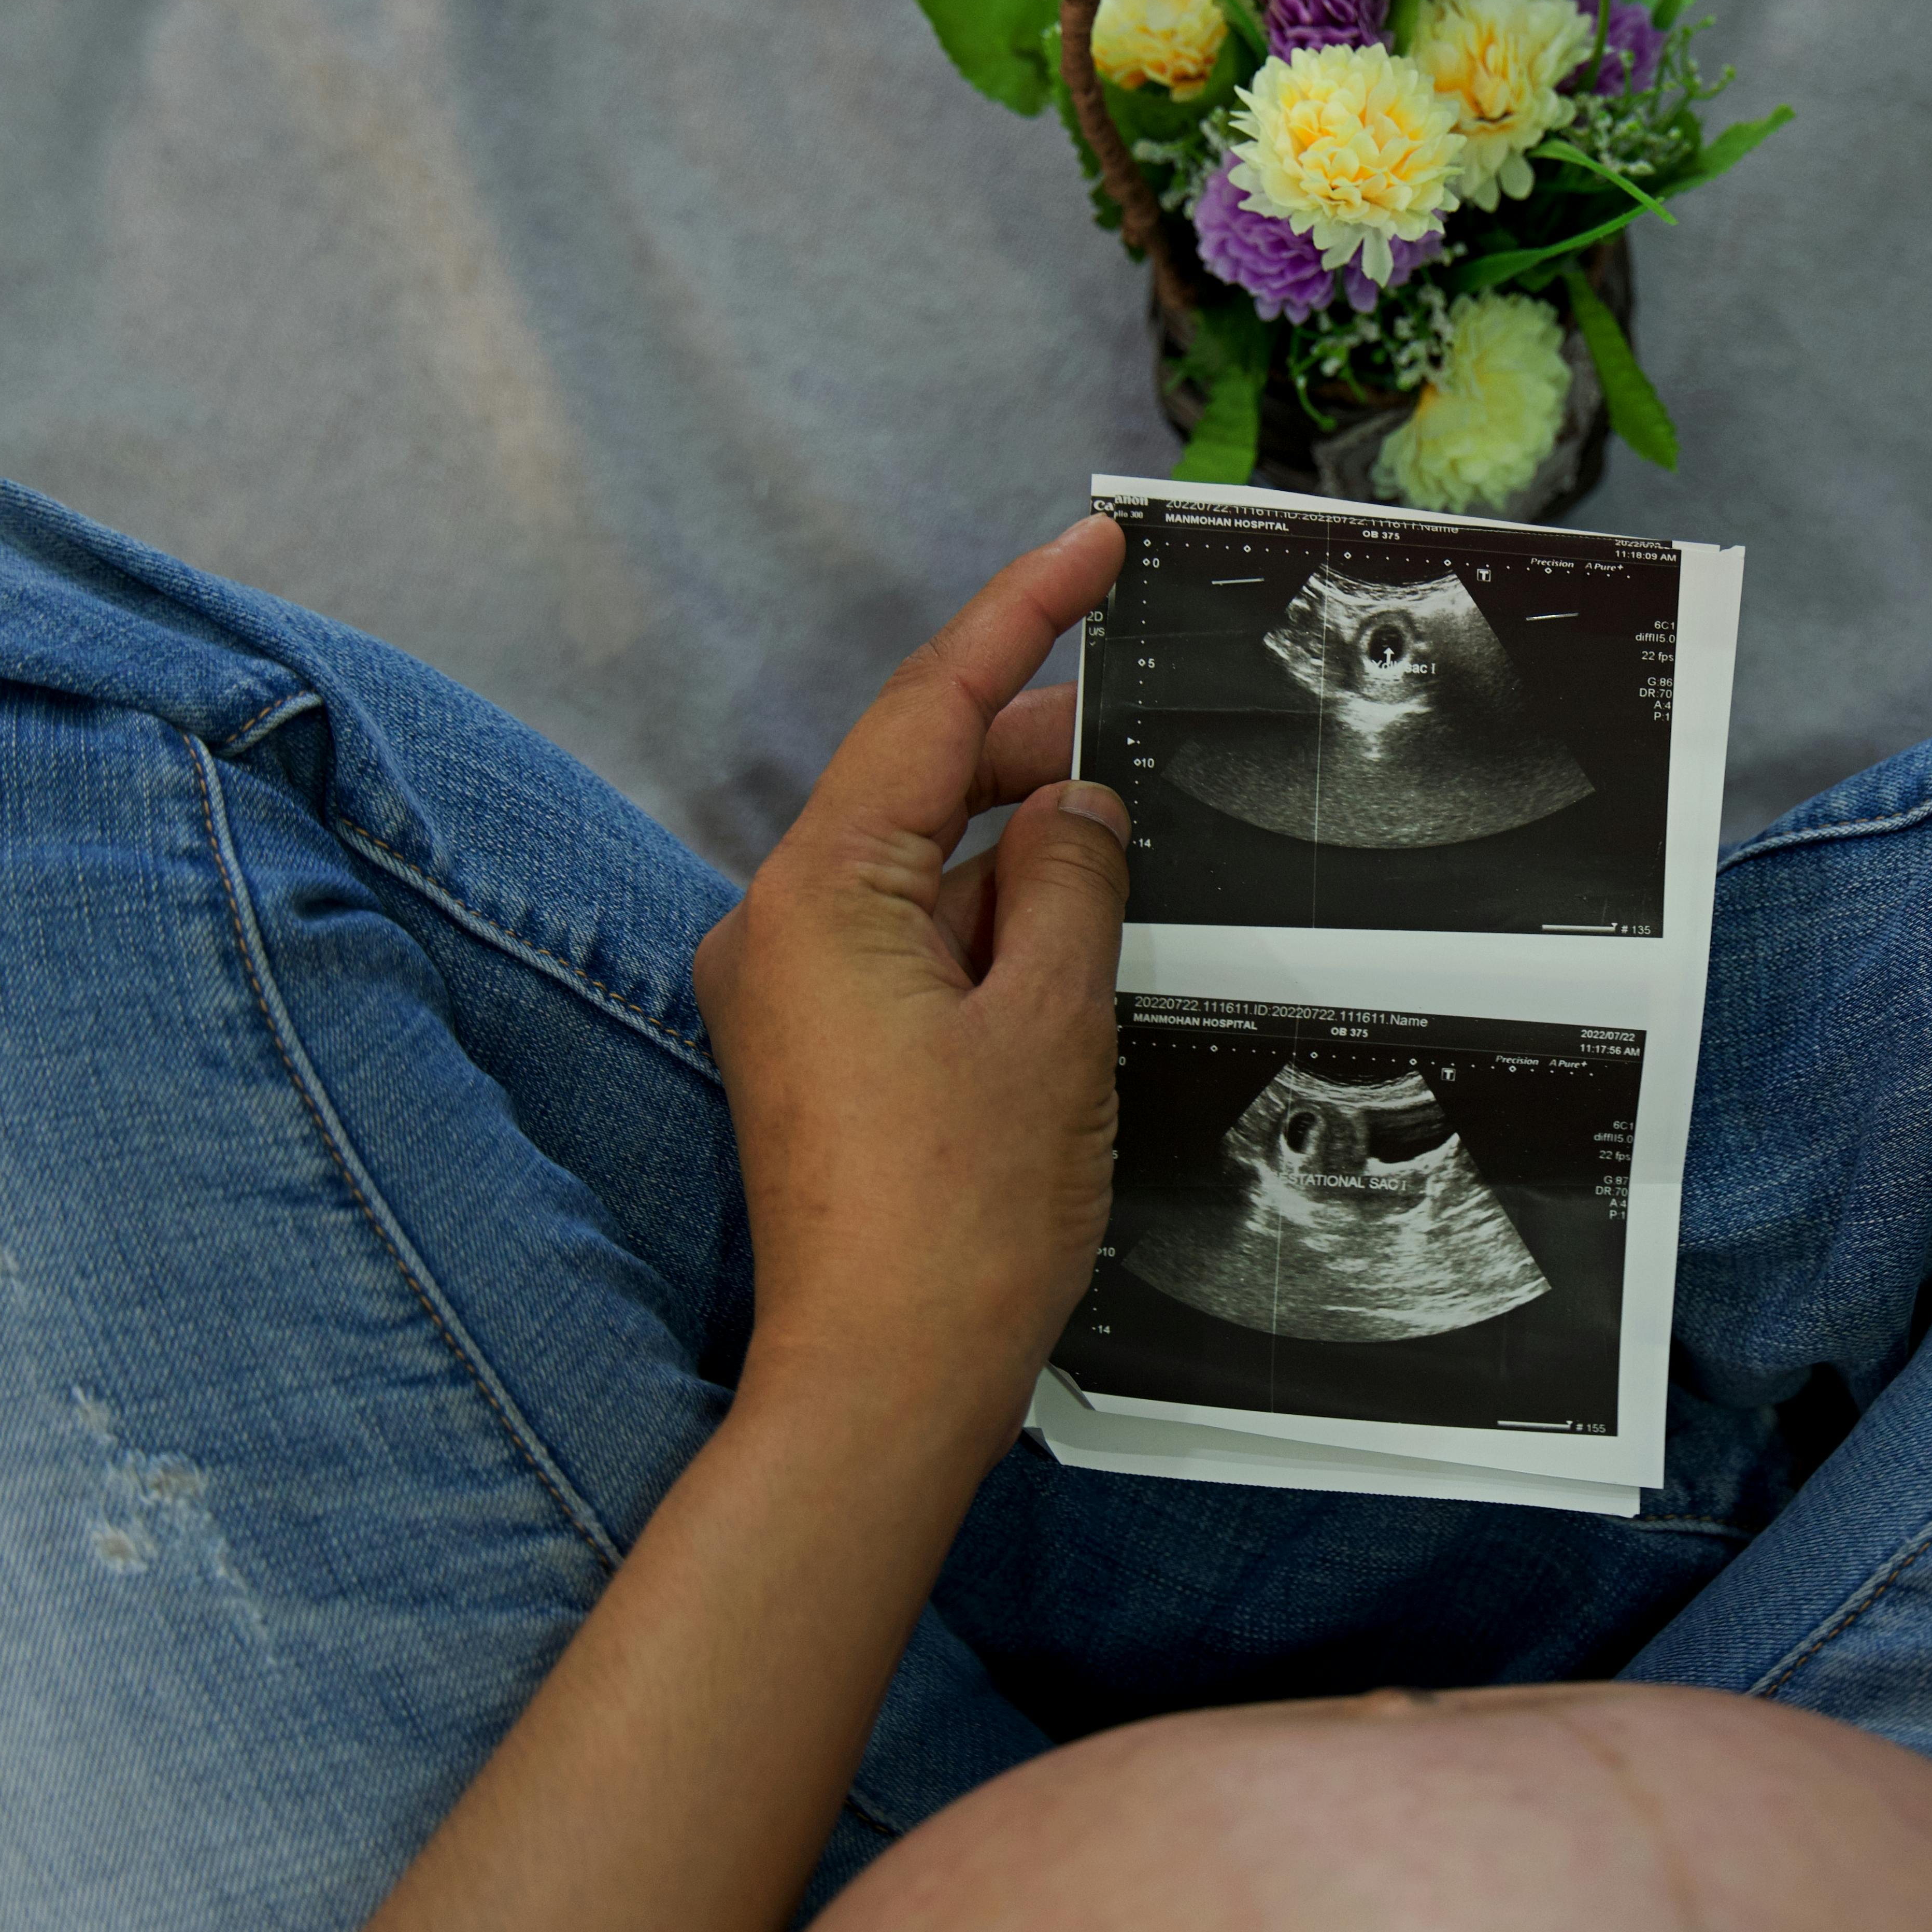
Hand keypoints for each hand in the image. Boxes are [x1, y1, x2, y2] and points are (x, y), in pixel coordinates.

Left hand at [692, 514, 1130, 1470]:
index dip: (1020, 614)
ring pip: (928, 870)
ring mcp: (792, 993)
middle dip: (1037, 749)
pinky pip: (916, 945)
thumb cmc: (960, 1216)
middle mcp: (781, 925)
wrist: (881, 1386)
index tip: (1092, 545)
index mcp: (820, 893)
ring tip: (1138, 862)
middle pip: (921, 782)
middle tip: (1151, 718)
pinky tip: (1084, 951)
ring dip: (1029, 857)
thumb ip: (1074, 883)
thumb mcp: (1054, 1021)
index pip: (929, 705)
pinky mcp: (818, 1053)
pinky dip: (999, 930)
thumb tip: (1078, 809)